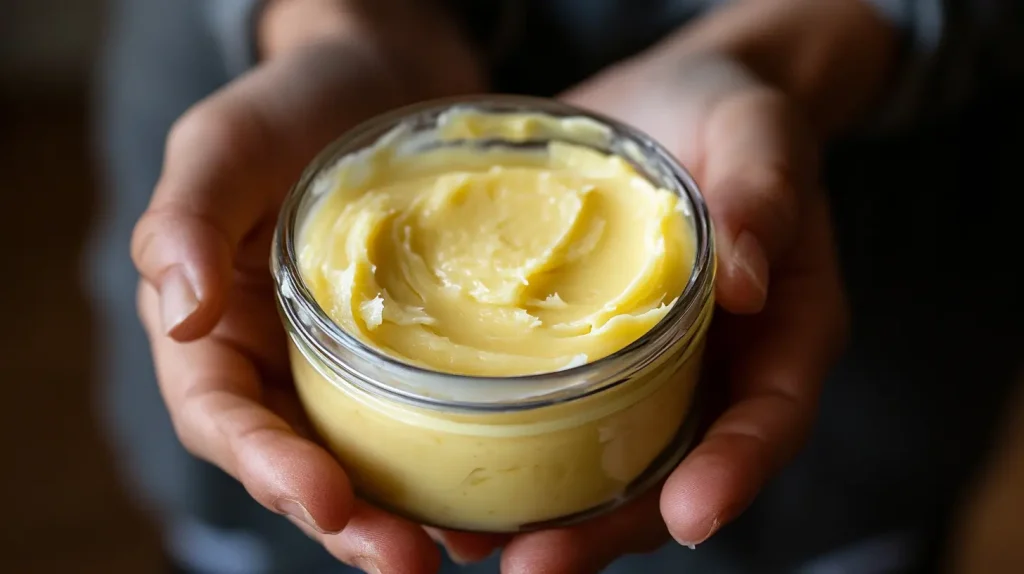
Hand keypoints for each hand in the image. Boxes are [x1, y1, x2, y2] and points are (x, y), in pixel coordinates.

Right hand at [131, 2, 482, 570]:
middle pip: (297, 461)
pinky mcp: (411, 353)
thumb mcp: (227, 141)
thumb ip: (188, 218)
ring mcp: (346, 363)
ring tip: (461, 548)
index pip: (223, 417)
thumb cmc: (292, 102)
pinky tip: (499, 494)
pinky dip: (452, 464)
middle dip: (346, 520)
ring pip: (364, 460)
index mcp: (216, 325)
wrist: (383, 76)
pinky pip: (425, 420)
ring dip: (403, 514)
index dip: (265, 467)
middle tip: (405, 559)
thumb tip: (177, 315)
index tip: (323, 497)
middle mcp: (277, 361)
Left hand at [476, 52, 848, 572]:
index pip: (769, 419)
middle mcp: (716, 372)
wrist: (669, 104)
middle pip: (676, 472)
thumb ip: (765, 192)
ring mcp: (650, 373)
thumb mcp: (759, 132)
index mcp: (781, 333)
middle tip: (539, 565)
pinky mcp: (588, 356)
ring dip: (548, 515)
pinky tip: (450, 479)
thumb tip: (746, 278)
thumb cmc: (732, 114)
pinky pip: (556, 418)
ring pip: (609, 466)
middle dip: (612, 528)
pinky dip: (510, 456)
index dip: (734, 474)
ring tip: (472, 544)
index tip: (688, 517)